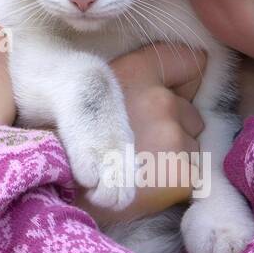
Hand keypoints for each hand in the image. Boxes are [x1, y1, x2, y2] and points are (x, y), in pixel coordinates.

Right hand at [72, 43, 206, 223]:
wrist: (59, 190)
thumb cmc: (70, 144)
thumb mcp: (94, 96)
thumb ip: (131, 86)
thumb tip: (170, 90)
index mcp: (138, 73)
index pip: (191, 62)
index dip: (184, 83)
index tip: (171, 97)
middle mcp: (161, 101)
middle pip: (192, 115)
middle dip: (175, 129)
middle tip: (139, 147)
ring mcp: (173, 138)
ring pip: (193, 148)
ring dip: (174, 158)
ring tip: (138, 169)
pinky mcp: (181, 173)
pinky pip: (194, 177)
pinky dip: (175, 184)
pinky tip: (145, 187)